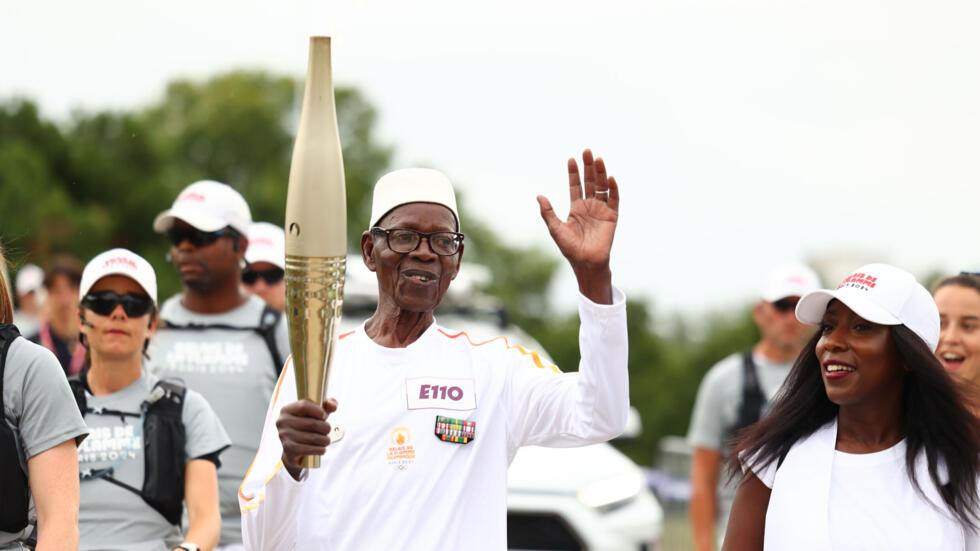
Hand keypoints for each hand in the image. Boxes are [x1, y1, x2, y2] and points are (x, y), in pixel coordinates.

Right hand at [277, 398, 337, 478]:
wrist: (293, 450)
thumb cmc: (306, 427)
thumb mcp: (316, 413)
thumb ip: (327, 404)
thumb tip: (333, 406)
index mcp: (287, 409)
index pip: (304, 405)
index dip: (319, 411)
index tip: (324, 416)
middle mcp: (282, 421)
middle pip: (313, 423)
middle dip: (326, 428)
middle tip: (327, 431)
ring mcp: (284, 435)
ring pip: (313, 437)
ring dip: (325, 440)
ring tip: (326, 440)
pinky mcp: (288, 448)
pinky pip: (309, 449)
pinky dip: (320, 449)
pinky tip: (323, 449)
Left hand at [537, 149, 618, 303]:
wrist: (585, 263)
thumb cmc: (570, 248)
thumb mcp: (555, 228)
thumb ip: (548, 212)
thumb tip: (539, 196)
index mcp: (576, 208)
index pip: (575, 186)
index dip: (574, 173)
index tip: (571, 159)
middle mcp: (589, 206)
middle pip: (590, 182)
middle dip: (588, 167)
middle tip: (587, 151)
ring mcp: (601, 210)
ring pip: (602, 187)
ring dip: (601, 173)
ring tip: (598, 159)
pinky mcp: (612, 217)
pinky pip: (614, 200)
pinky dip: (613, 189)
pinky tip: (610, 178)